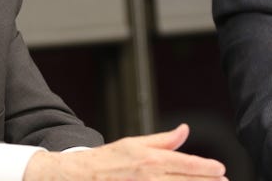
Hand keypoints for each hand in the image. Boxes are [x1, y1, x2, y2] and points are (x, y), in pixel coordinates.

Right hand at [23, 124, 226, 179]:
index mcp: (149, 159)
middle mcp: (149, 176)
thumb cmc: (108, 159)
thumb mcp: (135, 143)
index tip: (220, 169)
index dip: (206, 168)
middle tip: (223, 180)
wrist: (81, 175)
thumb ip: (162, 140)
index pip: (185, 164)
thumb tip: (184, 130)